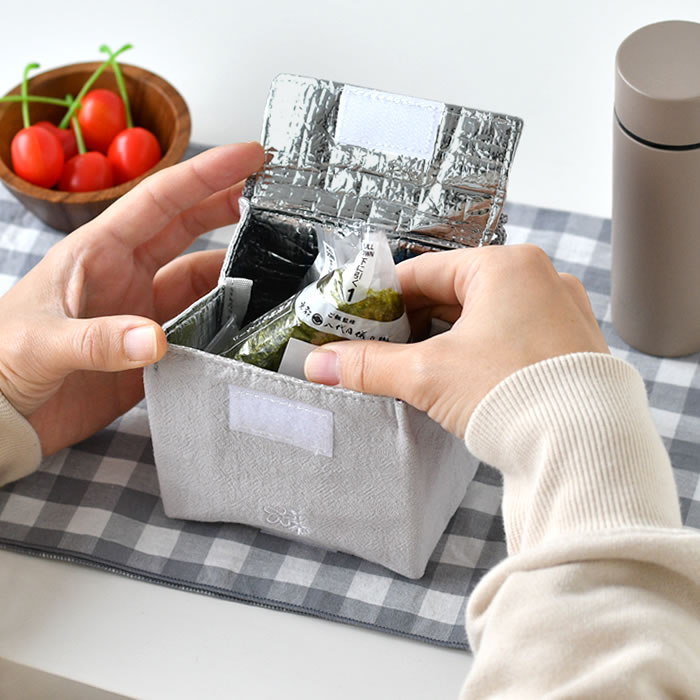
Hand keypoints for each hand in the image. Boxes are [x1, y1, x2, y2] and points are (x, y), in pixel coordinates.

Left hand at [0, 142, 264, 453]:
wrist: (0, 417)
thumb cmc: (0, 362)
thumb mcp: (40, 342)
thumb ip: (97, 340)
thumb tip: (155, 340)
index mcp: (98, 253)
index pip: (161, 201)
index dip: (207, 174)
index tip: (250, 157)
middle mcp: (126, 276)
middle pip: (188, 229)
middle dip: (229, 207)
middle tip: (275, 197)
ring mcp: (141, 313)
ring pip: (200, 282)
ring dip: (234, 276)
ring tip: (275, 272)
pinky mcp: (152, 352)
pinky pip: (200, 330)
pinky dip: (226, 326)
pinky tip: (247, 326)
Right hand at [304, 244, 609, 437]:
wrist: (585, 448)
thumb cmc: (516, 394)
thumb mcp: (428, 375)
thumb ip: (369, 365)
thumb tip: (321, 365)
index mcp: (505, 266)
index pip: (424, 271)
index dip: (383, 296)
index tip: (359, 318)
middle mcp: (538, 279)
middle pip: (454, 292)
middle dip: (413, 321)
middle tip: (380, 346)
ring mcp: (559, 312)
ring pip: (483, 315)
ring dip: (445, 338)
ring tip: (415, 365)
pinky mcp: (568, 346)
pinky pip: (510, 336)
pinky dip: (478, 350)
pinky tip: (459, 376)